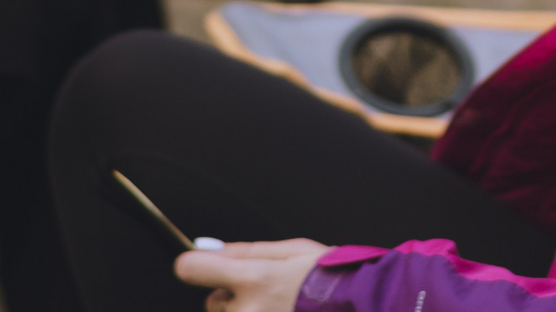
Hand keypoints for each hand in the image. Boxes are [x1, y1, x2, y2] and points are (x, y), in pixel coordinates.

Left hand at [174, 239, 328, 311]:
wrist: (362, 305)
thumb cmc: (331, 278)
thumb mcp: (292, 251)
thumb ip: (247, 252)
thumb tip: (213, 249)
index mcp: (255, 280)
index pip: (193, 269)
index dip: (197, 264)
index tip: (203, 266)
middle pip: (213, 303)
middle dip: (231, 296)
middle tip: (266, 292)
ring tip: (279, 306)